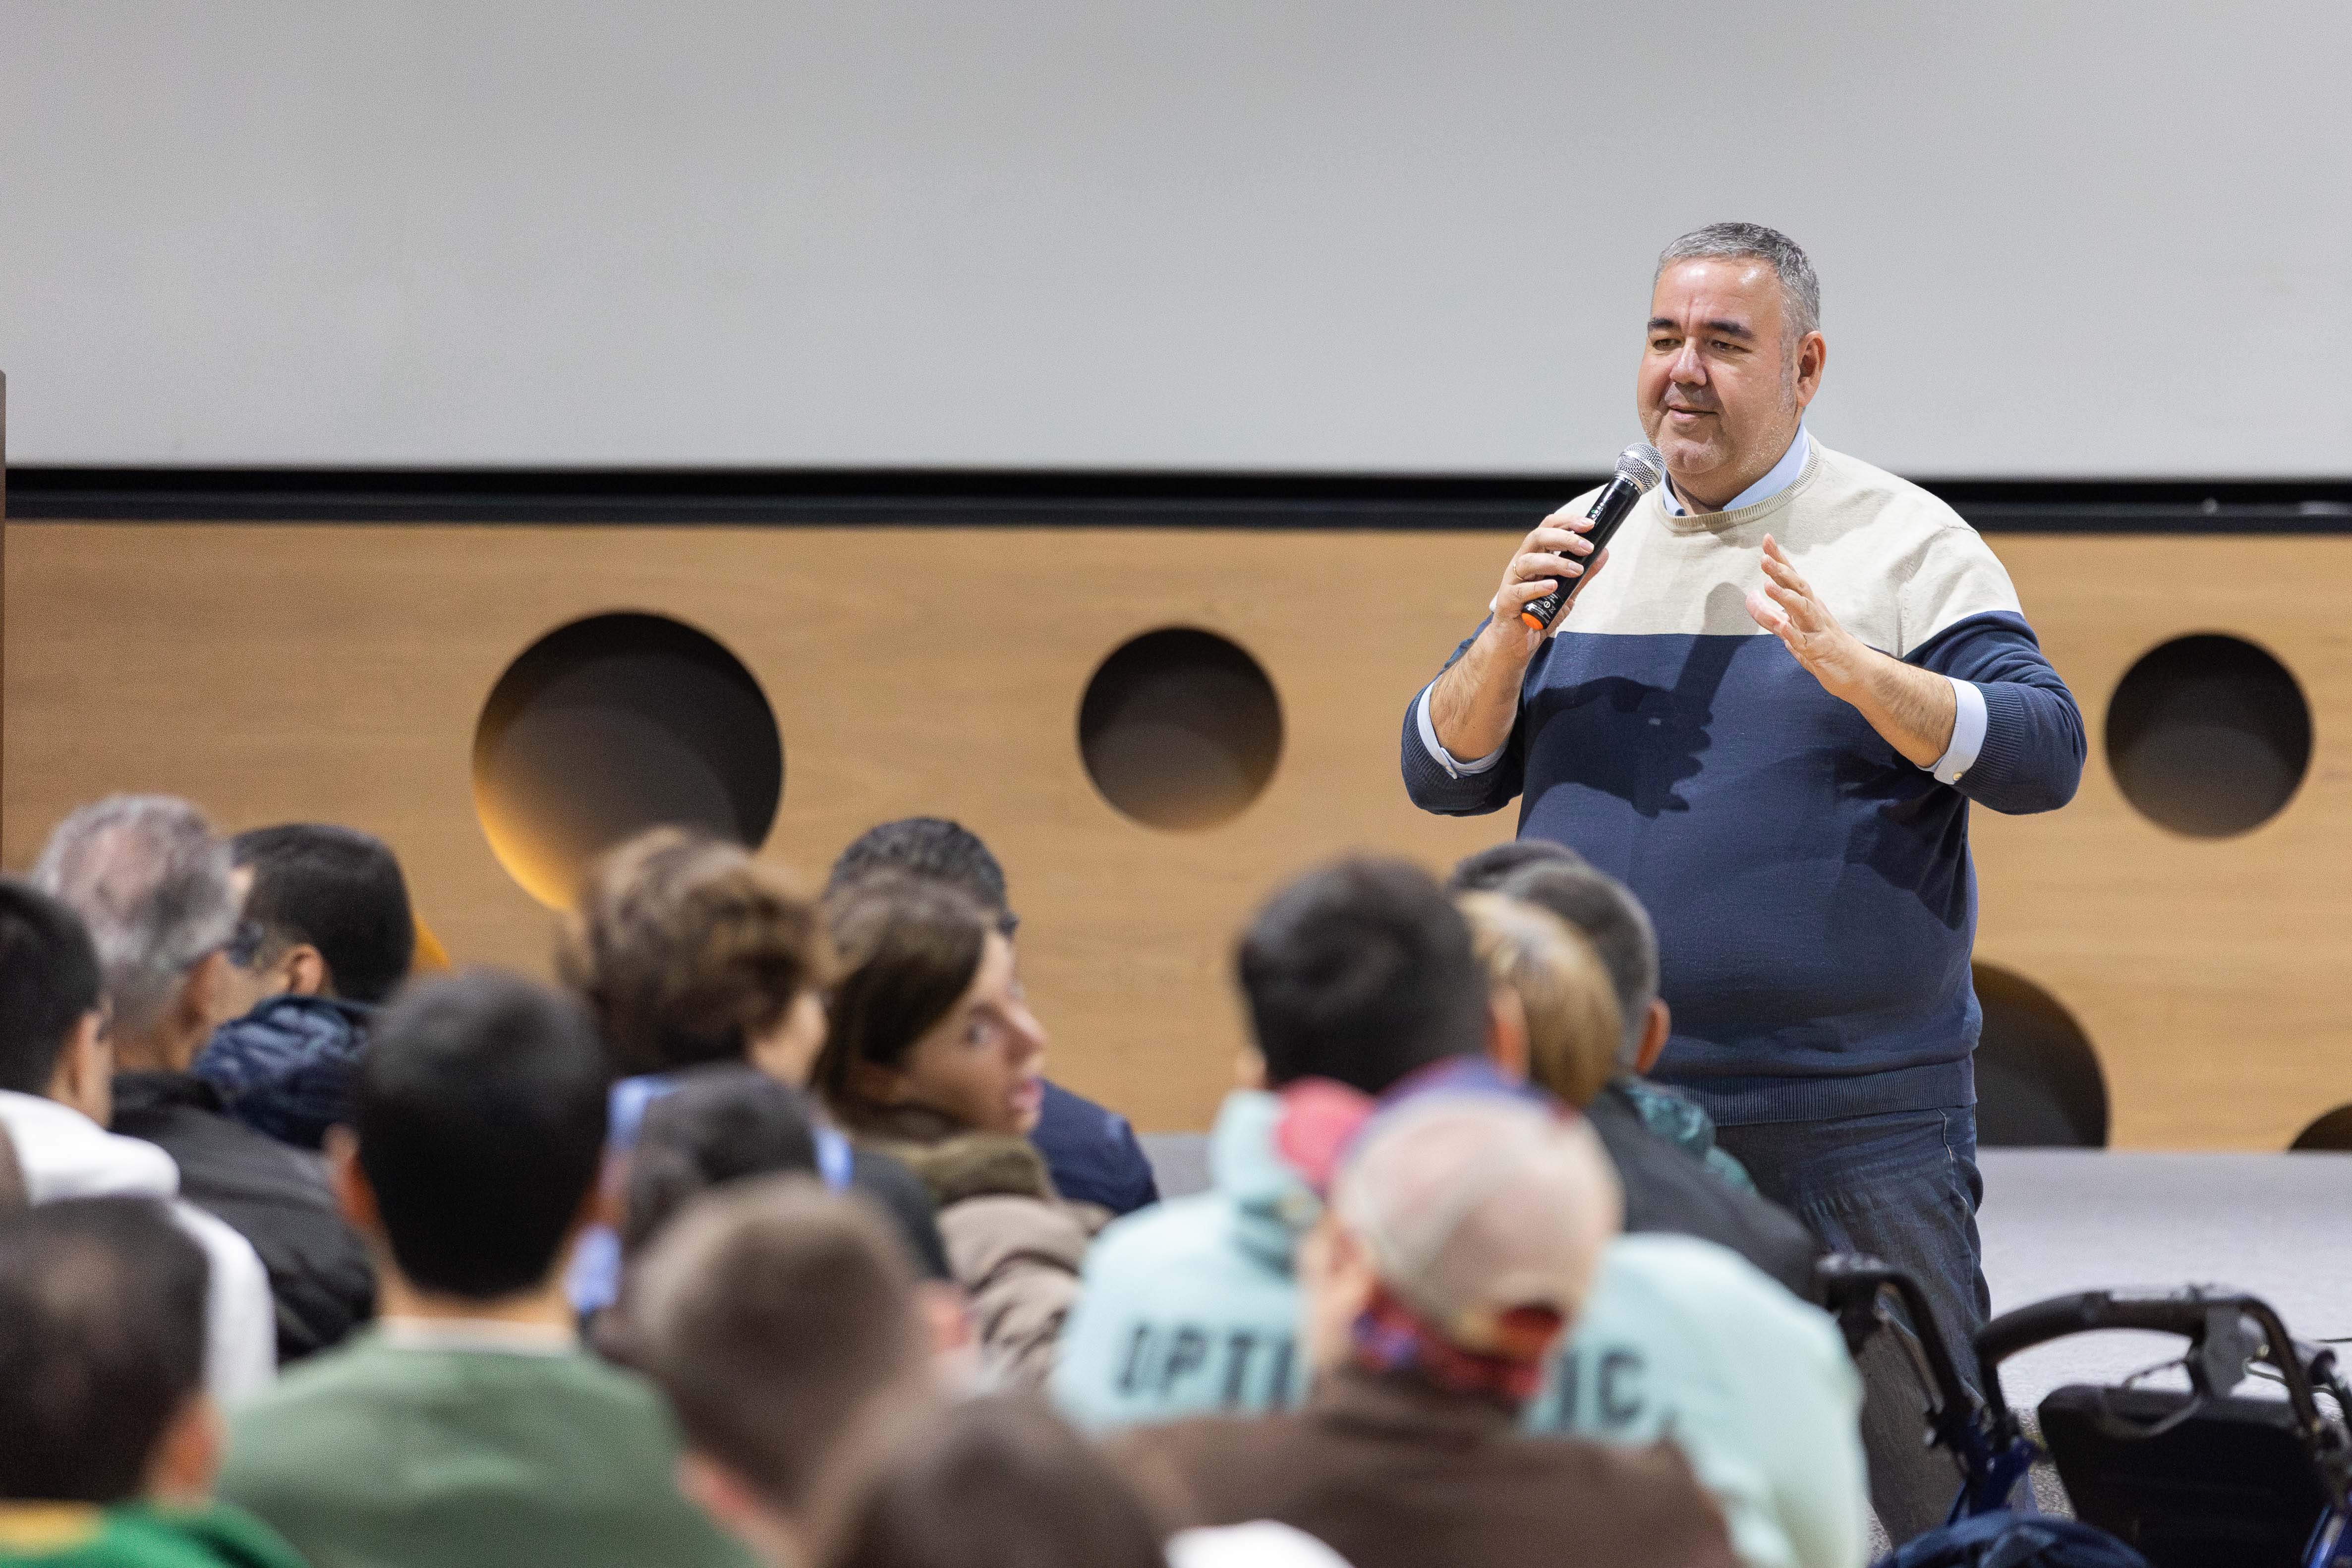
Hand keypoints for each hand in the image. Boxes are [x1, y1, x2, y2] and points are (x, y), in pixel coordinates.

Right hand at [1481, 508, 1609, 661]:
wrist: (1517, 644)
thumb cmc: (1539, 615)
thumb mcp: (1568, 593)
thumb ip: (1584, 575)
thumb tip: (1603, 553)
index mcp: (1536, 557)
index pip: (1548, 528)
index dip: (1567, 522)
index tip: (1589, 524)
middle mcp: (1522, 564)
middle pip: (1537, 538)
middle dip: (1564, 538)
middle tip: (1587, 547)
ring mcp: (1512, 582)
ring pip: (1528, 561)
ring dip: (1555, 563)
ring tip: (1577, 571)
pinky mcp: (1507, 601)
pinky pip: (1520, 590)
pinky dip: (1537, 587)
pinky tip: (1552, 587)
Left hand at [1744, 535, 1870, 698]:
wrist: (1858, 673)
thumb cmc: (1823, 647)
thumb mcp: (1791, 630)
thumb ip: (1768, 614)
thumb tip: (1750, 596)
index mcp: (1807, 605)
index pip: (1791, 579)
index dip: (1779, 559)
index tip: (1767, 539)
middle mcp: (1814, 613)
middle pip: (1798, 588)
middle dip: (1781, 572)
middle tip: (1764, 559)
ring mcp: (1819, 631)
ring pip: (1803, 610)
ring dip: (1785, 597)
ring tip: (1768, 586)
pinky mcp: (1821, 651)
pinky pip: (1805, 642)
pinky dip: (1793, 634)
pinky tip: (1782, 626)